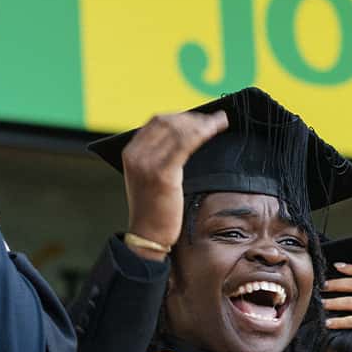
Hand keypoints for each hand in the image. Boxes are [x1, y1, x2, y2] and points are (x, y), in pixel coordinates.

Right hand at [119, 109, 230, 256]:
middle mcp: (136, 154)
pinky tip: (215, 130)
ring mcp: (148, 163)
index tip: (199, 117)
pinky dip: (203, 133)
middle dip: (193, 117)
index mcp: (131, 152)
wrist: (147, 235)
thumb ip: (159, 157)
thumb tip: (186, 137)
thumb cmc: (154, 209)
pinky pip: (186, 144)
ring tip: (220, 122)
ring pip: (179, 130)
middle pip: (168, 122)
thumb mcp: (149, 177)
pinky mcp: (163, 174)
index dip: (181, 116)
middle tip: (214, 119)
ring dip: (203, 122)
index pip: (157, 121)